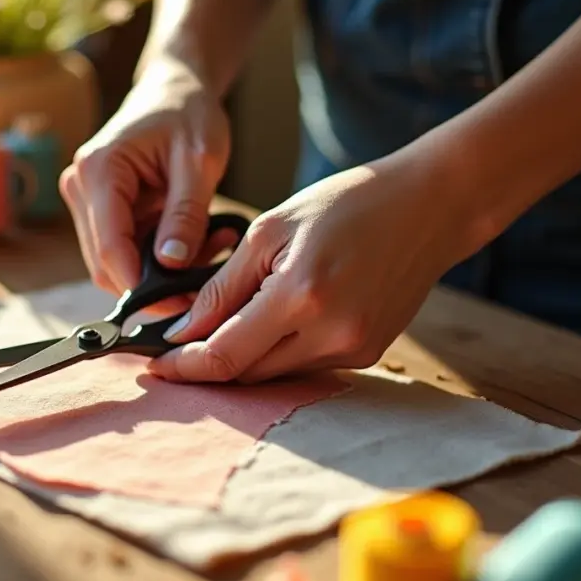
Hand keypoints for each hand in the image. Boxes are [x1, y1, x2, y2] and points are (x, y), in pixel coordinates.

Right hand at [59, 58, 229, 310]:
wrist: (174, 89)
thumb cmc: (187, 113)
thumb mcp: (199, 162)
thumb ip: (185, 215)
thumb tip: (172, 264)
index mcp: (99, 171)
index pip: (110, 246)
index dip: (141, 283)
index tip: (180, 303)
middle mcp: (81, 188)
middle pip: (106, 264)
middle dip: (155, 282)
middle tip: (207, 283)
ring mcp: (87, 201)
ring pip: (115, 264)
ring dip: (160, 272)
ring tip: (212, 248)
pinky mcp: (100, 211)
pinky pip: (125, 251)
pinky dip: (158, 258)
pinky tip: (196, 242)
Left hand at [146, 150, 482, 382]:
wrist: (429, 206)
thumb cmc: (346, 204)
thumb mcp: (270, 231)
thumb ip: (222, 288)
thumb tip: (182, 332)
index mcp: (301, 296)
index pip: (224, 355)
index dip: (182, 367)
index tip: (152, 364)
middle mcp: (332, 333)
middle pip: (246, 374)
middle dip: (205, 366)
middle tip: (171, 350)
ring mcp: (355, 349)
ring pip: (274, 376)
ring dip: (240, 360)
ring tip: (215, 332)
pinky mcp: (369, 353)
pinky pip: (305, 366)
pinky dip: (277, 353)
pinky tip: (267, 327)